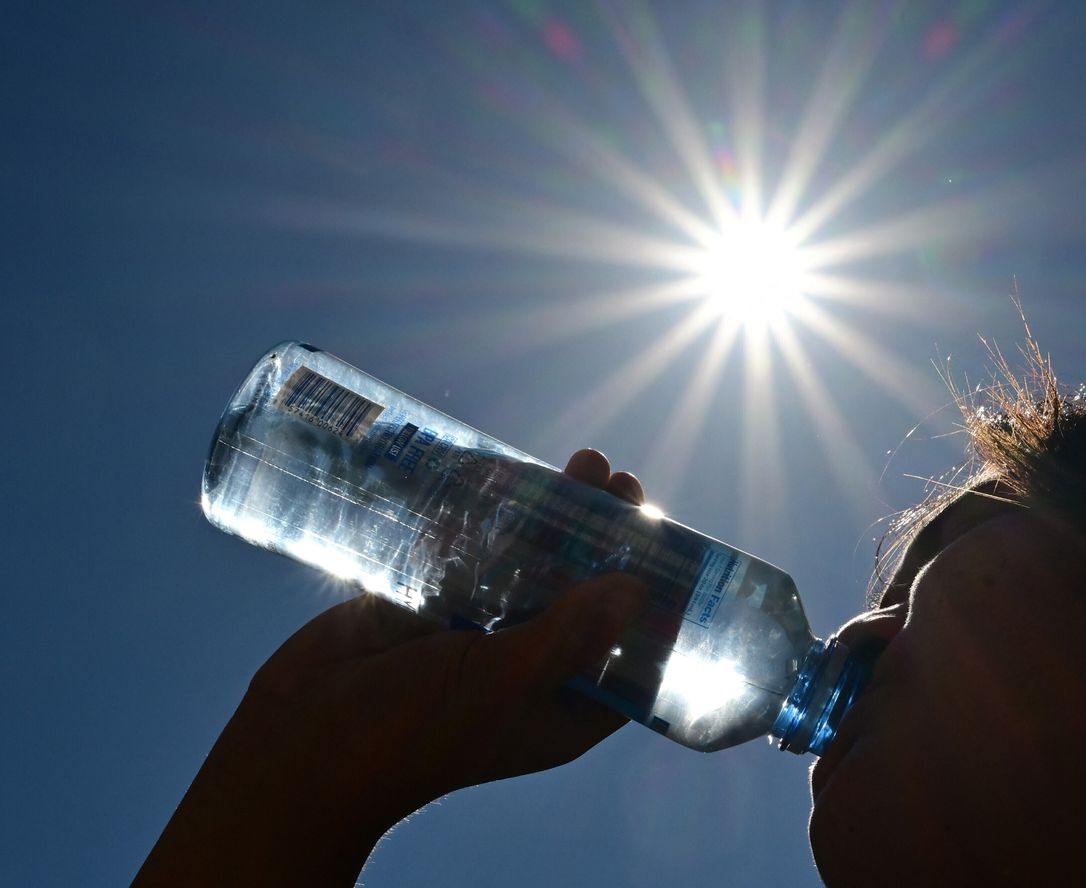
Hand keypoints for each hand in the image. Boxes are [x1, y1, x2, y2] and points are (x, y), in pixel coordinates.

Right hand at [136, 449, 649, 886]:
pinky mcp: (433, 605)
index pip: (632, 650)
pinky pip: (479, 553)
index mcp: (563, 706)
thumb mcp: (502, 683)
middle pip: (586, 591)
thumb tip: (637, 590)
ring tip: (582, 462)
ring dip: (559, 515)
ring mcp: (480, 634)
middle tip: (617, 480)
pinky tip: (513, 473)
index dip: (655, 597)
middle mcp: (530, 668)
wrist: (298, 743)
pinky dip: (498, 518)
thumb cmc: (408, 731)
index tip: (668, 538)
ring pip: (535, 564)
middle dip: (606, 536)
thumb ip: (567, 636)